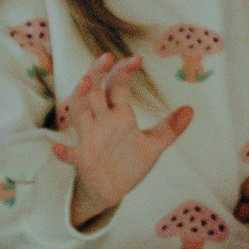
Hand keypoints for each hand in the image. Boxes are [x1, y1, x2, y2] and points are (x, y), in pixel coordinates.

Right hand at [53, 53, 193, 227]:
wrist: (111, 191)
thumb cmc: (128, 164)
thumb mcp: (153, 146)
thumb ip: (169, 129)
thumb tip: (190, 109)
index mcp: (118, 114)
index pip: (117, 86)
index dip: (124, 71)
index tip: (138, 59)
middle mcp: (101, 121)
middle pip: (94, 92)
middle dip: (97, 74)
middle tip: (105, 57)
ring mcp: (89, 139)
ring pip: (80, 114)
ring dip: (79, 99)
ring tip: (83, 83)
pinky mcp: (82, 160)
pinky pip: (71, 154)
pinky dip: (64, 152)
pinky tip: (58, 149)